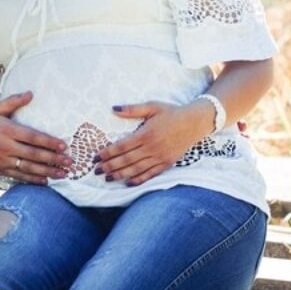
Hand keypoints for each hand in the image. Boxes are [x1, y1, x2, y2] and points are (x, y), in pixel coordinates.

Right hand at [0, 92, 71, 183]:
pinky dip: (33, 179)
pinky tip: (46, 180)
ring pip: (29, 168)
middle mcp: (7, 147)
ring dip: (47, 171)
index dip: (49, 142)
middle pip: (34, 155)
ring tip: (62, 173)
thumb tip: (31, 93)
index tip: (63, 146)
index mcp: (8, 130)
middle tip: (69, 162)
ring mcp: (4, 160)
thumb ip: (14, 101)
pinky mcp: (1, 170)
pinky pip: (20, 176)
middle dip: (53, 159)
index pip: (33, 137)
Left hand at [94, 100, 212, 185]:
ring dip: (120, 175)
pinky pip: (150, 174)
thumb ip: (133, 109)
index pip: (122, 146)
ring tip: (108, 178)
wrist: (194, 123)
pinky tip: (128, 183)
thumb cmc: (172, 113)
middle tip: (97, 171)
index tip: (96, 157)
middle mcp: (151, 148)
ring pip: (136, 169)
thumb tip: (114, 108)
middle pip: (126, 160)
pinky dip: (138, 180)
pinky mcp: (166, 163)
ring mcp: (159, 157)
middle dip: (110, 166)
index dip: (107, 153)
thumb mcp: (152, 106)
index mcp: (146, 134)